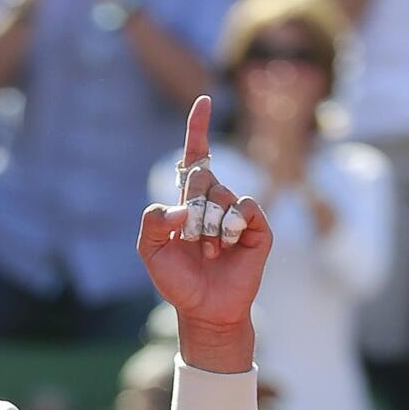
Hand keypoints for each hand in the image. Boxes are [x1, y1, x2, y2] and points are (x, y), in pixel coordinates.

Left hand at [137, 96, 271, 368]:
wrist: (202, 308)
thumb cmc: (177, 279)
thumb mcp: (150, 251)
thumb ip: (152, 222)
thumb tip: (182, 208)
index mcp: (189, 201)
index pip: (194, 157)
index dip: (197, 129)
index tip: (203, 101)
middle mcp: (216, 201)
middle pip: (202, 177)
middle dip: (191, 207)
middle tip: (193, 240)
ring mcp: (238, 213)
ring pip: (222, 194)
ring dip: (209, 226)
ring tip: (211, 251)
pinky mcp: (258, 228)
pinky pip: (246, 206)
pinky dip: (232, 223)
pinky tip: (228, 245)